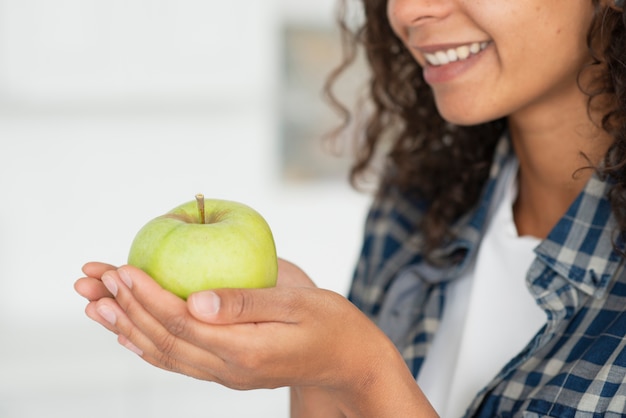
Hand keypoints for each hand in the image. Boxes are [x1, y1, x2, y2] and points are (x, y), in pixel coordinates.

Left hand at [74, 260, 435, 416]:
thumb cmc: (331, 323)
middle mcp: (227, 368)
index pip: (182, 324)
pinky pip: (175, 358)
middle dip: (123, 308)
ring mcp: (224, 373)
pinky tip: (125, 330)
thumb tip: (195, 299)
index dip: (147, 297)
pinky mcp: (224, 368)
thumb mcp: (299, 304)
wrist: (347, 360)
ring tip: (91, 303)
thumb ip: (247, 302)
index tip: (120, 269)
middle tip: (91, 279)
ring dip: (123, 326)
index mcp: (246, 350)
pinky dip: (145, 342)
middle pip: (162, 339)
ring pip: (162, 352)